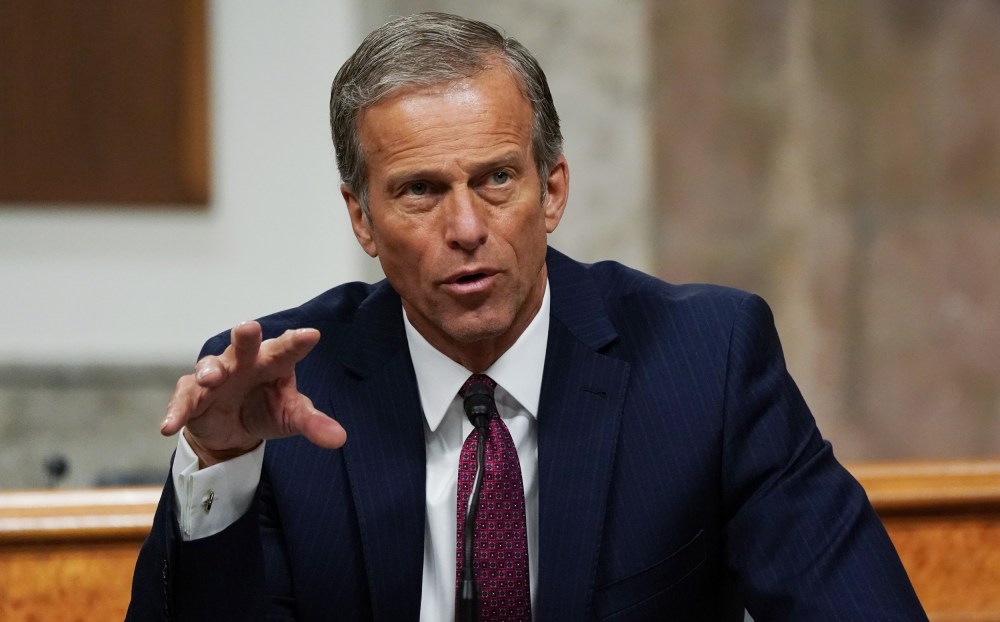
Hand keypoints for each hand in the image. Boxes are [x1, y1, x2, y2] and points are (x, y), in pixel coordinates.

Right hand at [160, 321, 346, 466]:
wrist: (234, 431)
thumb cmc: (267, 409)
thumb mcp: (291, 417)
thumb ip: (313, 424)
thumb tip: (340, 439)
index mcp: (273, 361)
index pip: (287, 349)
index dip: (297, 342)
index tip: (312, 335)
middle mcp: (243, 362)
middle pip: (244, 346)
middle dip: (245, 337)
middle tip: (248, 327)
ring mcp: (215, 377)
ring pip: (210, 367)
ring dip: (209, 371)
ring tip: (212, 378)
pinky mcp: (193, 397)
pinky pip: (183, 401)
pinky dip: (176, 412)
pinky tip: (169, 426)